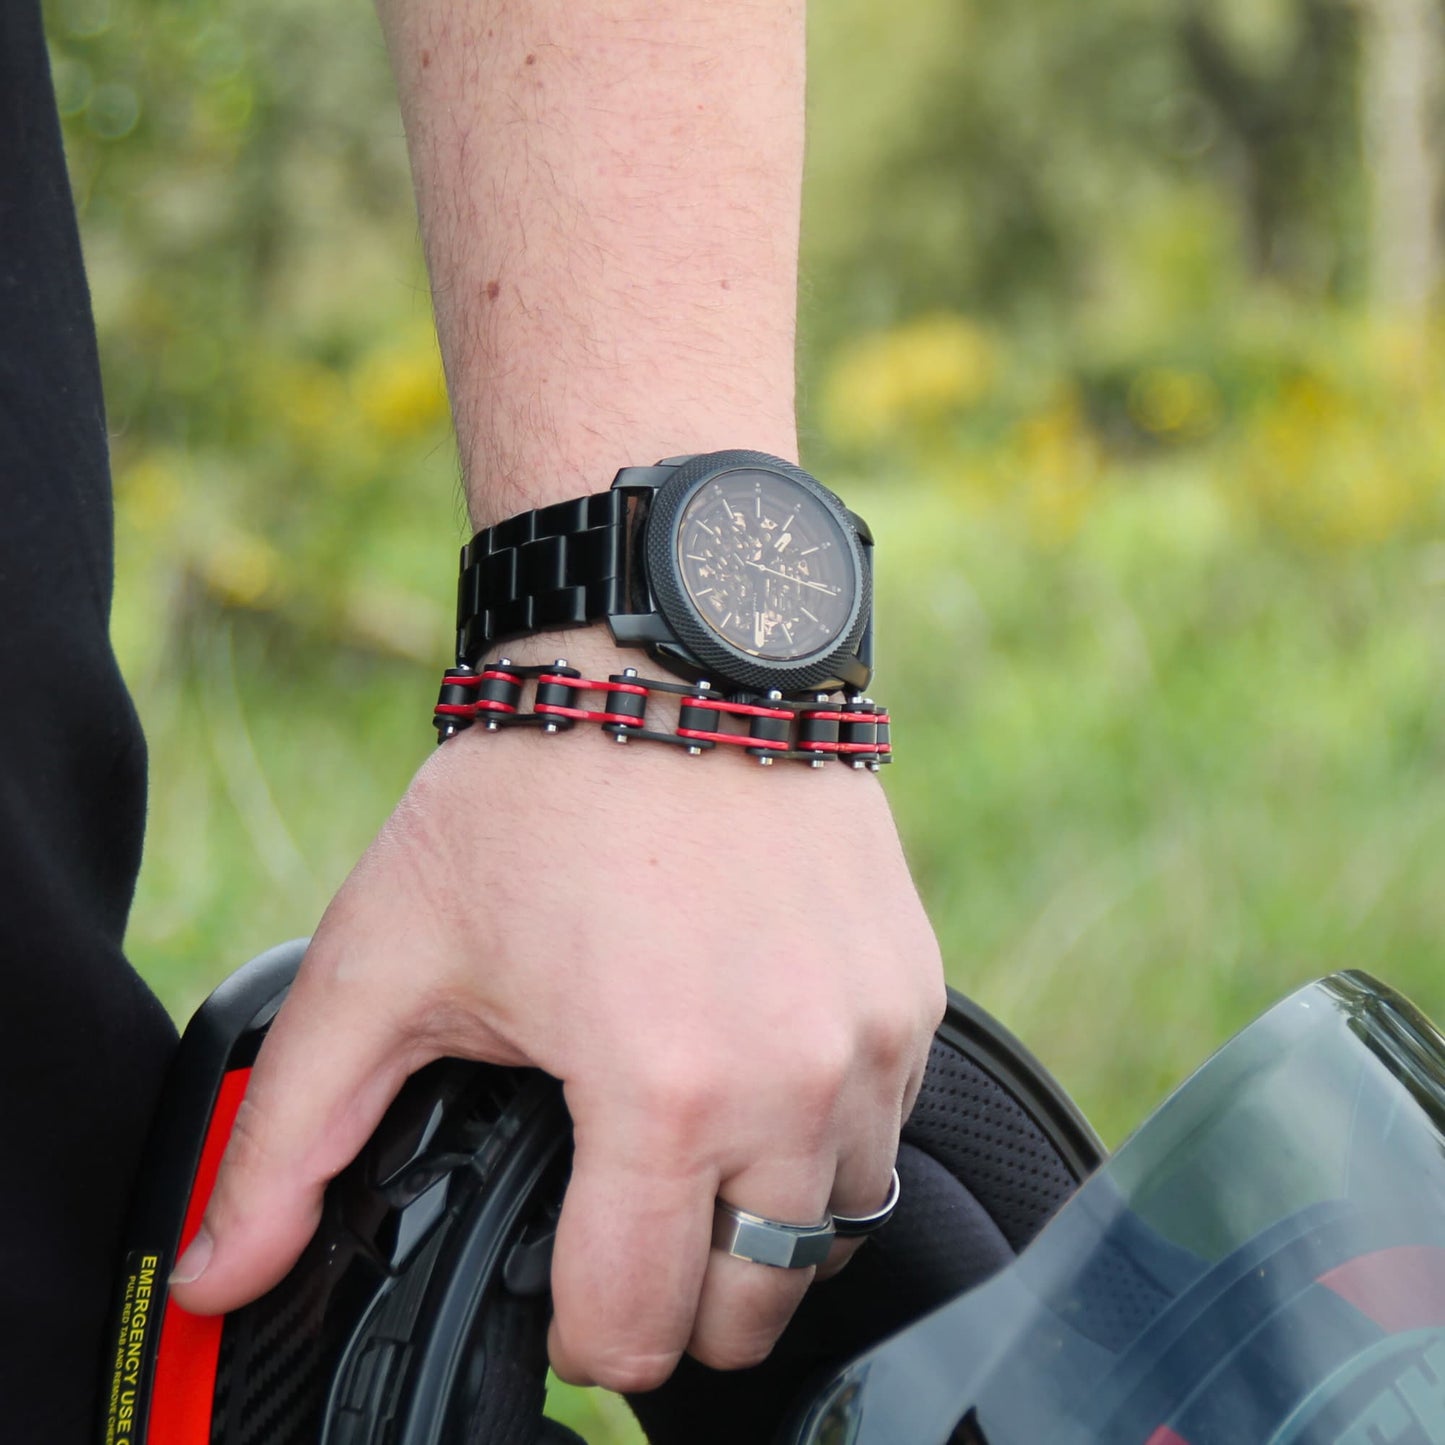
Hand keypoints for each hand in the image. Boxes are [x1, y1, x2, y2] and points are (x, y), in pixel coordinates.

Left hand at [168, 634, 944, 1391]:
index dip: (580, 1332)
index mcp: (661, 1091)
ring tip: (695, 1150)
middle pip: (753, 1308)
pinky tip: (758, 1073)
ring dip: (762, 1223)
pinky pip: (884, 1128)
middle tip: (626, 1220)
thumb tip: (217, 1275)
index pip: (638, 1331)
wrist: (665, 662)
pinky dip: (822, 1138)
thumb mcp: (389, 957)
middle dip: (679, 1296)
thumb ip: (292, 1135)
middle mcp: (793, 1079)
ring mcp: (870, 1034)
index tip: (561, 1282)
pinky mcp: (914, 992)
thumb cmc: (533, 795)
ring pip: (833, 1229)